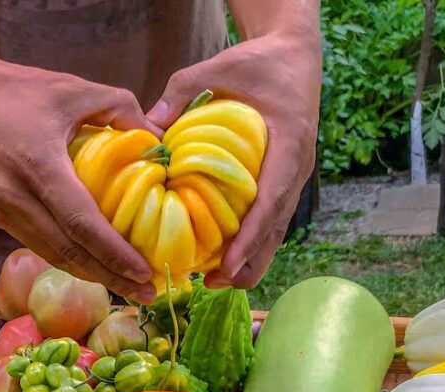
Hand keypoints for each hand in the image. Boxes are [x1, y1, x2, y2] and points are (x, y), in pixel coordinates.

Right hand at [0, 51, 158, 301]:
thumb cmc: (19, 89)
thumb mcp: (75, 89)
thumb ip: (121, 108)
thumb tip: (159, 137)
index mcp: (38, 166)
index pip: (82, 223)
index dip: (114, 254)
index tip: (145, 272)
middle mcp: (16, 196)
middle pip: (68, 252)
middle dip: (110, 277)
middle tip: (147, 294)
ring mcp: (2, 210)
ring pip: (52, 254)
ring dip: (90, 274)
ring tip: (127, 285)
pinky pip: (38, 244)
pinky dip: (69, 258)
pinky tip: (94, 263)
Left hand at [146, 28, 321, 288]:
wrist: (293, 54)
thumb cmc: (258, 61)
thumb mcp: (220, 65)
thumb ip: (183, 89)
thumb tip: (148, 124)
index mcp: (288, 142)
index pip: (271, 199)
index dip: (251, 236)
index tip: (229, 263)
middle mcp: (295, 166)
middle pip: (276, 225)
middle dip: (250, 260)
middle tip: (216, 285)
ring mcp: (292, 175)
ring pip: (276, 228)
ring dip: (252, 258)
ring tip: (218, 283)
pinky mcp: (283, 178)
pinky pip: (269, 217)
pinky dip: (251, 241)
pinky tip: (225, 259)